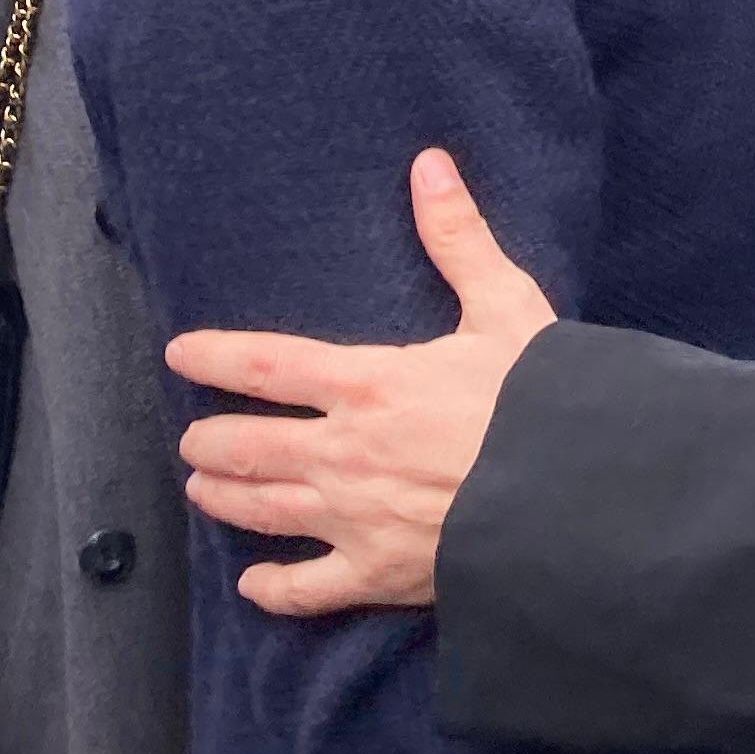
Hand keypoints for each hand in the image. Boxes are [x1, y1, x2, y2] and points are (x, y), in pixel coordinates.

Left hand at [169, 148, 556, 616]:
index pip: (267, 365)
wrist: (574, 495)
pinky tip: (253, 584)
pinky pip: (306, 589)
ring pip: (262, 511)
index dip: (215, 357)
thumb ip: (457, 237)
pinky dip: (272, 589)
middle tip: (191, 439)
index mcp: (369, 383)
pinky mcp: (377, 572)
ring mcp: (354, 518)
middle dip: (209, 441)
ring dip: (224, 498)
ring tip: (202, 489)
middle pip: (248, 446)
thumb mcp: (506, 304)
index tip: (180, 354)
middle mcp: (344, 453)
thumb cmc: (540, 398)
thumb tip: (428, 164)